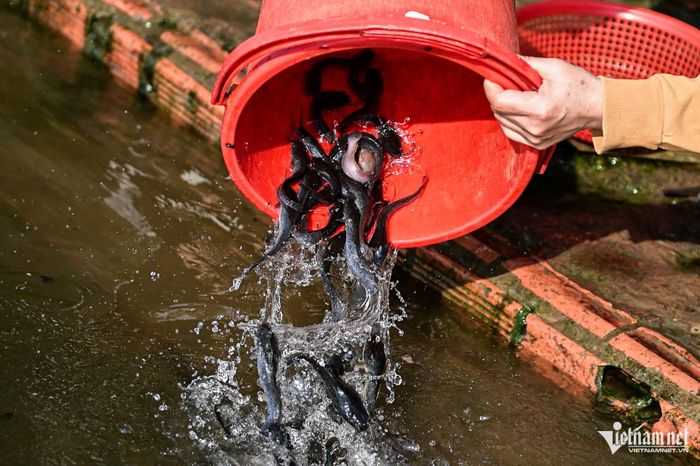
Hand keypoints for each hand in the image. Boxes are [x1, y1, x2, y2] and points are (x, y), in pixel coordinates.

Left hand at [483, 56, 602, 148]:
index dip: (491, 87)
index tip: (491, 76)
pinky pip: (511, 132)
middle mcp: (535, 128)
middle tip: (506, 82)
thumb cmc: (578, 85)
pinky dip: (509, 119)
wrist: (598, 108)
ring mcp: (536, 139)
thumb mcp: (554, 67)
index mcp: (540, 109)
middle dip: (497, 94)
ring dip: (502, 107)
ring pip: (502, 123)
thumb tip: (503, 59)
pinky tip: (518, 108)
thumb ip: (525, 64)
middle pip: (499, 112)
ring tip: (515, 94)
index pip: (500, 102)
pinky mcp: (537, 145)